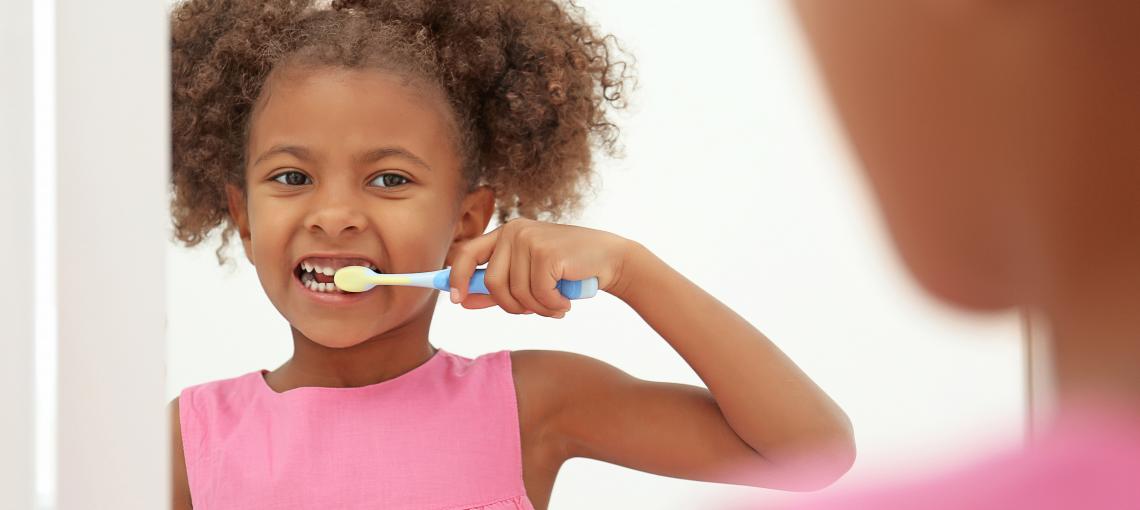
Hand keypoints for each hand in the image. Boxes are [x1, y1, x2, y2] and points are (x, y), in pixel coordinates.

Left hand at [444, 218, 635, 317]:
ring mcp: (530, 240)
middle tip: (534, 311)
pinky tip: (565, 300)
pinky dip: (552, 305)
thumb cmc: (568, 270)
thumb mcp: (528, 277)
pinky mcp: (546, 253)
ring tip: (556, 306)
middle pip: (493, 283)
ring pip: (516, 293)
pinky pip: (538, 294)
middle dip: (512, 307)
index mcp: (506, 234)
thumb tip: (464, 301)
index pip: (468, 253)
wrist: (610, 260)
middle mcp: (514, 231)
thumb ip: (498, 287)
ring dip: (537, 309)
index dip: (457, 278)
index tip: (457, 300)